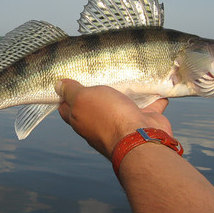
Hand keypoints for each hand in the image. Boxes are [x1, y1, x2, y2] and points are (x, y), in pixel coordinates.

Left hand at [55, 79, 172, 158]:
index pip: (66, 108)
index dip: (64, 96)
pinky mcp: (143, 121)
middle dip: (97, 93)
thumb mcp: (83, 98)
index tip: (68, 81)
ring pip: (122, 106)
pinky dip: (153, 99)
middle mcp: (100, 124)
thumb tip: (57, 86)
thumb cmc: (107, 116)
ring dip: (126, 94)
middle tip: (98, 73)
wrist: (140, 138)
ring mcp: (123, 124)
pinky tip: (156, 86)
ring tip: (127, 76)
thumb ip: (71, 91)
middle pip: (95, 107)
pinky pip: (149, 107)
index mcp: (81, 119)